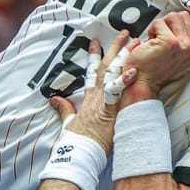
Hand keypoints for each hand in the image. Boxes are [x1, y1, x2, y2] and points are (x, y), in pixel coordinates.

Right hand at [48, 32, 135, 151]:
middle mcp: (95, 96)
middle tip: (124, 33)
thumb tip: (54, 99)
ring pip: (111, 74)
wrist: (77, 155)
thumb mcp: (69, 123)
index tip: (96, 41)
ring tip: (134, 43)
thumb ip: (64, 109)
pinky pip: (117, 93)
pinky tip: (134, 70)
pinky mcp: (108, 110)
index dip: (93, 56)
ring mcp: (101, 102)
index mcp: (88, 99)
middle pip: (104, 67)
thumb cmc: (75, 143)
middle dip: (114, 49)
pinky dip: (124, 81)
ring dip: (123, 57)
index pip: (91, 72)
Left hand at [126, 12, 189, 99]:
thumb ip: (185, 34)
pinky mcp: (170, 42)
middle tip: (162, 37)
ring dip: (161, 25)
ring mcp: (183, 45)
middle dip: (169, 23)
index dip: (176, 24)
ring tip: (157, 40)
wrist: (143, 81)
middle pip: (184, 15)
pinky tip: (151, 43)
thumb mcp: (179, 50)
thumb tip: (182, 14)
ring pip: (173, 16)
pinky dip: (152, 29)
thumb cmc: (156, 65)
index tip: (170, 33)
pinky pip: (159, 22)